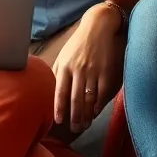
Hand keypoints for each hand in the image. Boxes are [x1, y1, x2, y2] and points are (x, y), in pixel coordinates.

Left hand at [51, 4, 123, 132]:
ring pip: (89, 98)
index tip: (58, 121)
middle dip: (74, 116)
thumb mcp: (64, 55)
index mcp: (65, 67)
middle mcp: (78, 70)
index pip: (60, 92)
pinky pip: (102, 91)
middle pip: (75, 99)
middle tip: (75, 129)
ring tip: (85, 124)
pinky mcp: (107, 70)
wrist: (98, 26)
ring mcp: (93, 71)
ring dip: (87, 114)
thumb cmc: (79, 43)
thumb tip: (49, 89)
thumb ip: (58, 72)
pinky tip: (97, 111)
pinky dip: (99, 103)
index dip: (59, 108)